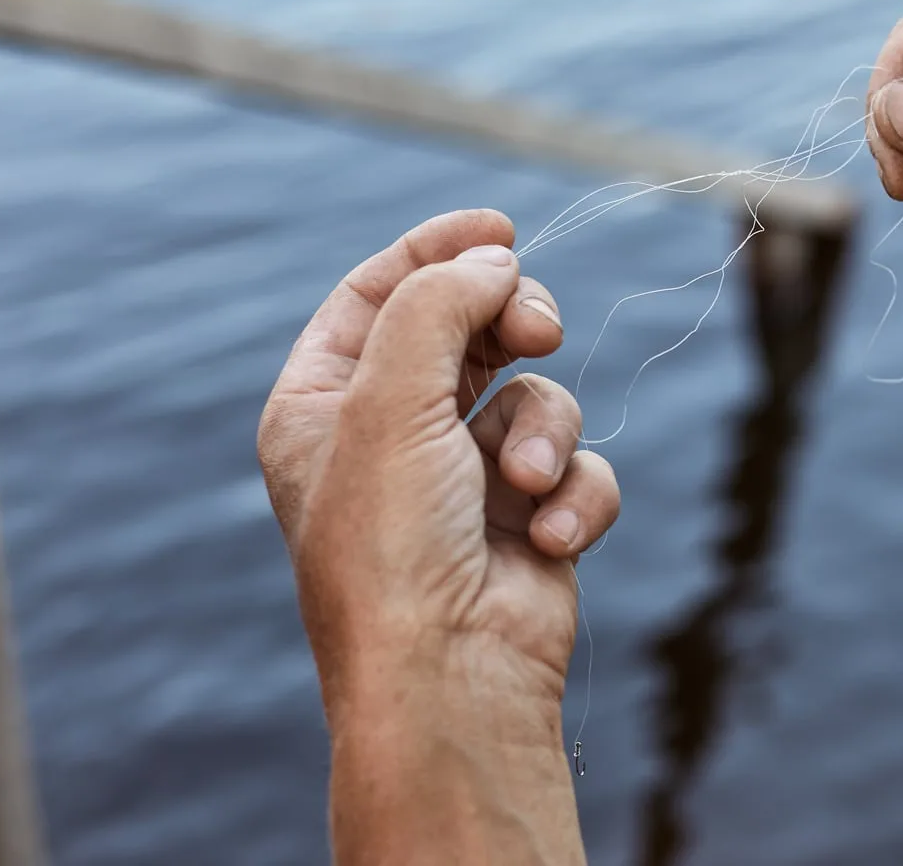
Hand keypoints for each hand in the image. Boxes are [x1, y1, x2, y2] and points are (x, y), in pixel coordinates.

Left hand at [258, 207, 618, 720]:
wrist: (450, 675)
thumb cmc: (393, 546)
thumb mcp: (391, 400)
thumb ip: (439, 306)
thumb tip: (496, 260)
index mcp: (325, 405)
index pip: (381, 295)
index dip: (439, 252)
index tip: (501, 226)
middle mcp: (392, 436)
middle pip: (472, 331)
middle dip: (515, 327)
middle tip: (538, 331)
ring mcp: (465, 480)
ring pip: (537, 397)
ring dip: (544, 433)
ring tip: (524, 485)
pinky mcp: (530, 519)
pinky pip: (577, 468)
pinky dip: (574, 496)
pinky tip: (549, 538)